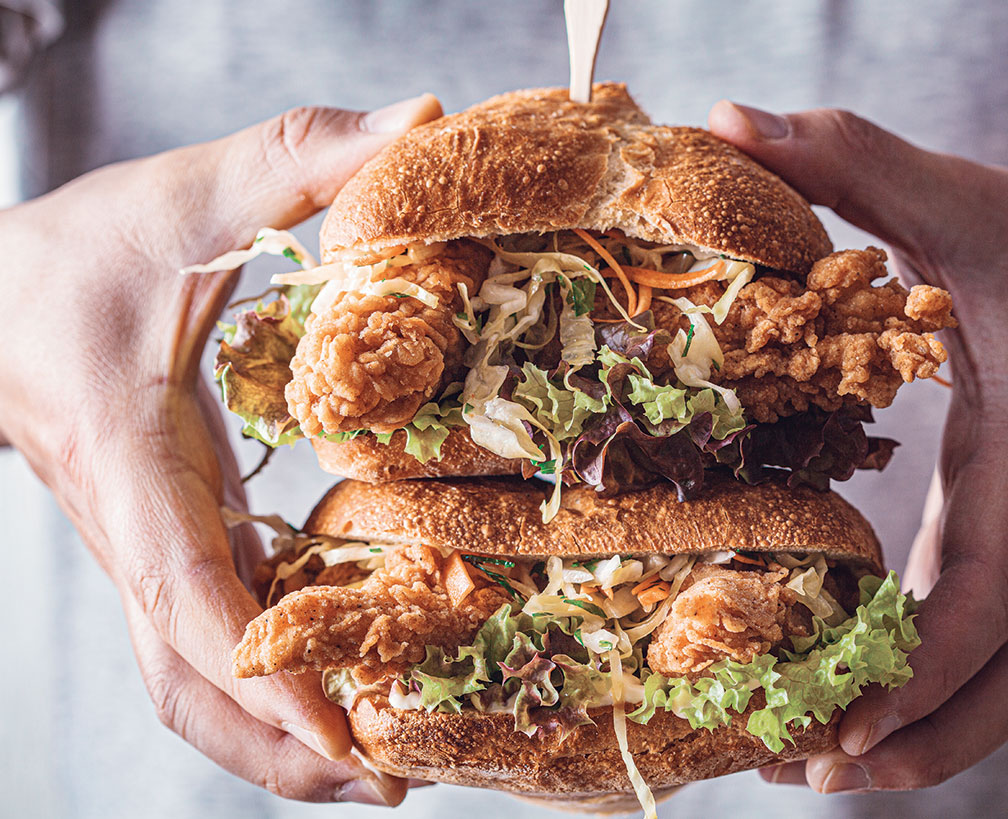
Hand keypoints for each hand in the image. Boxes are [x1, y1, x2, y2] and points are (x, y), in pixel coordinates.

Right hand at [0, 94, 442, 803]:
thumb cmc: (73, 255)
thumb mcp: (181, 192)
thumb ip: (298, 156)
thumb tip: (423, 121)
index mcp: (130, 461)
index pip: (187, 592)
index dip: (263, 670)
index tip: (345, 729)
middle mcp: (135, 531)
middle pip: (189, 684)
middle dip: (280, 748)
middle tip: (388, 784)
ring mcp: (146, 550)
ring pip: (191, 684)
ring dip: (273, 740)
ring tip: (377, 775)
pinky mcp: (165, 544)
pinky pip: (210, 643)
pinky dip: (269, 686)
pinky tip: (341, 693)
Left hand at [708, 101, 1007, 790]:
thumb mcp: (972, 206)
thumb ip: (859, 163)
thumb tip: (732, 123)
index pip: (992, 598)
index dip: (923, 673)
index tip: (845, 723)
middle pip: (1004, 684)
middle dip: (914, 744)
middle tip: (806, 772)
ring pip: (1007, 689)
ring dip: (926, 744)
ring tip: (820, 770)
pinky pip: (989, 655)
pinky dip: (932, 697)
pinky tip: (857, 701)